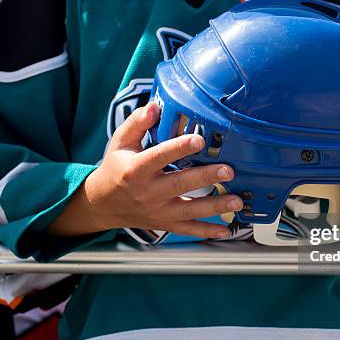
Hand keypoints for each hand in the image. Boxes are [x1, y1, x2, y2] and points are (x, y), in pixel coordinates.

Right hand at [48, 102, 242, 238]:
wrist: (102, 204)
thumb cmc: (115, 169)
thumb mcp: (120, 143)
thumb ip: (137, 124)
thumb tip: (155, 107)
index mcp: (136, 169)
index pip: (159, 156)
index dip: (179, 148)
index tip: (199, 140)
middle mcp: (147, 192)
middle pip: (180, 184)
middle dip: (206, 177)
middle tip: (229, 171)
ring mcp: (157, 211)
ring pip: (189, 210)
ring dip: (215, 207)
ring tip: (237, 201)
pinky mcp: (164, 223)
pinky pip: (187, 230)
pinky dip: (207, 232)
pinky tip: (226, 231)